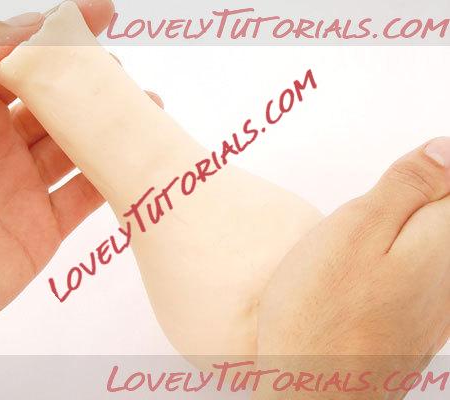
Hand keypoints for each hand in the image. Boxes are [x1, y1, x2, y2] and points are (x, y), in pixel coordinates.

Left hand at [0, 0, 161, 357]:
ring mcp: (25, 185)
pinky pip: (86, 195)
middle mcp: (0, 143)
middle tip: (122, 74)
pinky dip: (112, 177)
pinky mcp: (44, 225)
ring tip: (146, 108)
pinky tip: (135, 160)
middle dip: (91, 83)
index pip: (22, 59)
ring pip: (78, 146)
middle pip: (58, 103)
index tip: (101, 15)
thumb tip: (26, 31)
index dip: (60, 34)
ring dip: (110, 128)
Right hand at [255, 138, 449, 398]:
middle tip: (366, 213)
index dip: (426, 169)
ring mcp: (438, 306)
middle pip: (443, 217)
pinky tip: (360, 279)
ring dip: (399, 233)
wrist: (312, 393)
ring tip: (355, 248)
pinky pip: (418, 279)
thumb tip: (445, 149)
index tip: (394, 182)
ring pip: (430, 248)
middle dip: (413, 200)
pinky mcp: (417, 325)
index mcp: (442, 241)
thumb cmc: (321, 313)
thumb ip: (406, 186)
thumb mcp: (355, 228)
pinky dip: (392, 265)